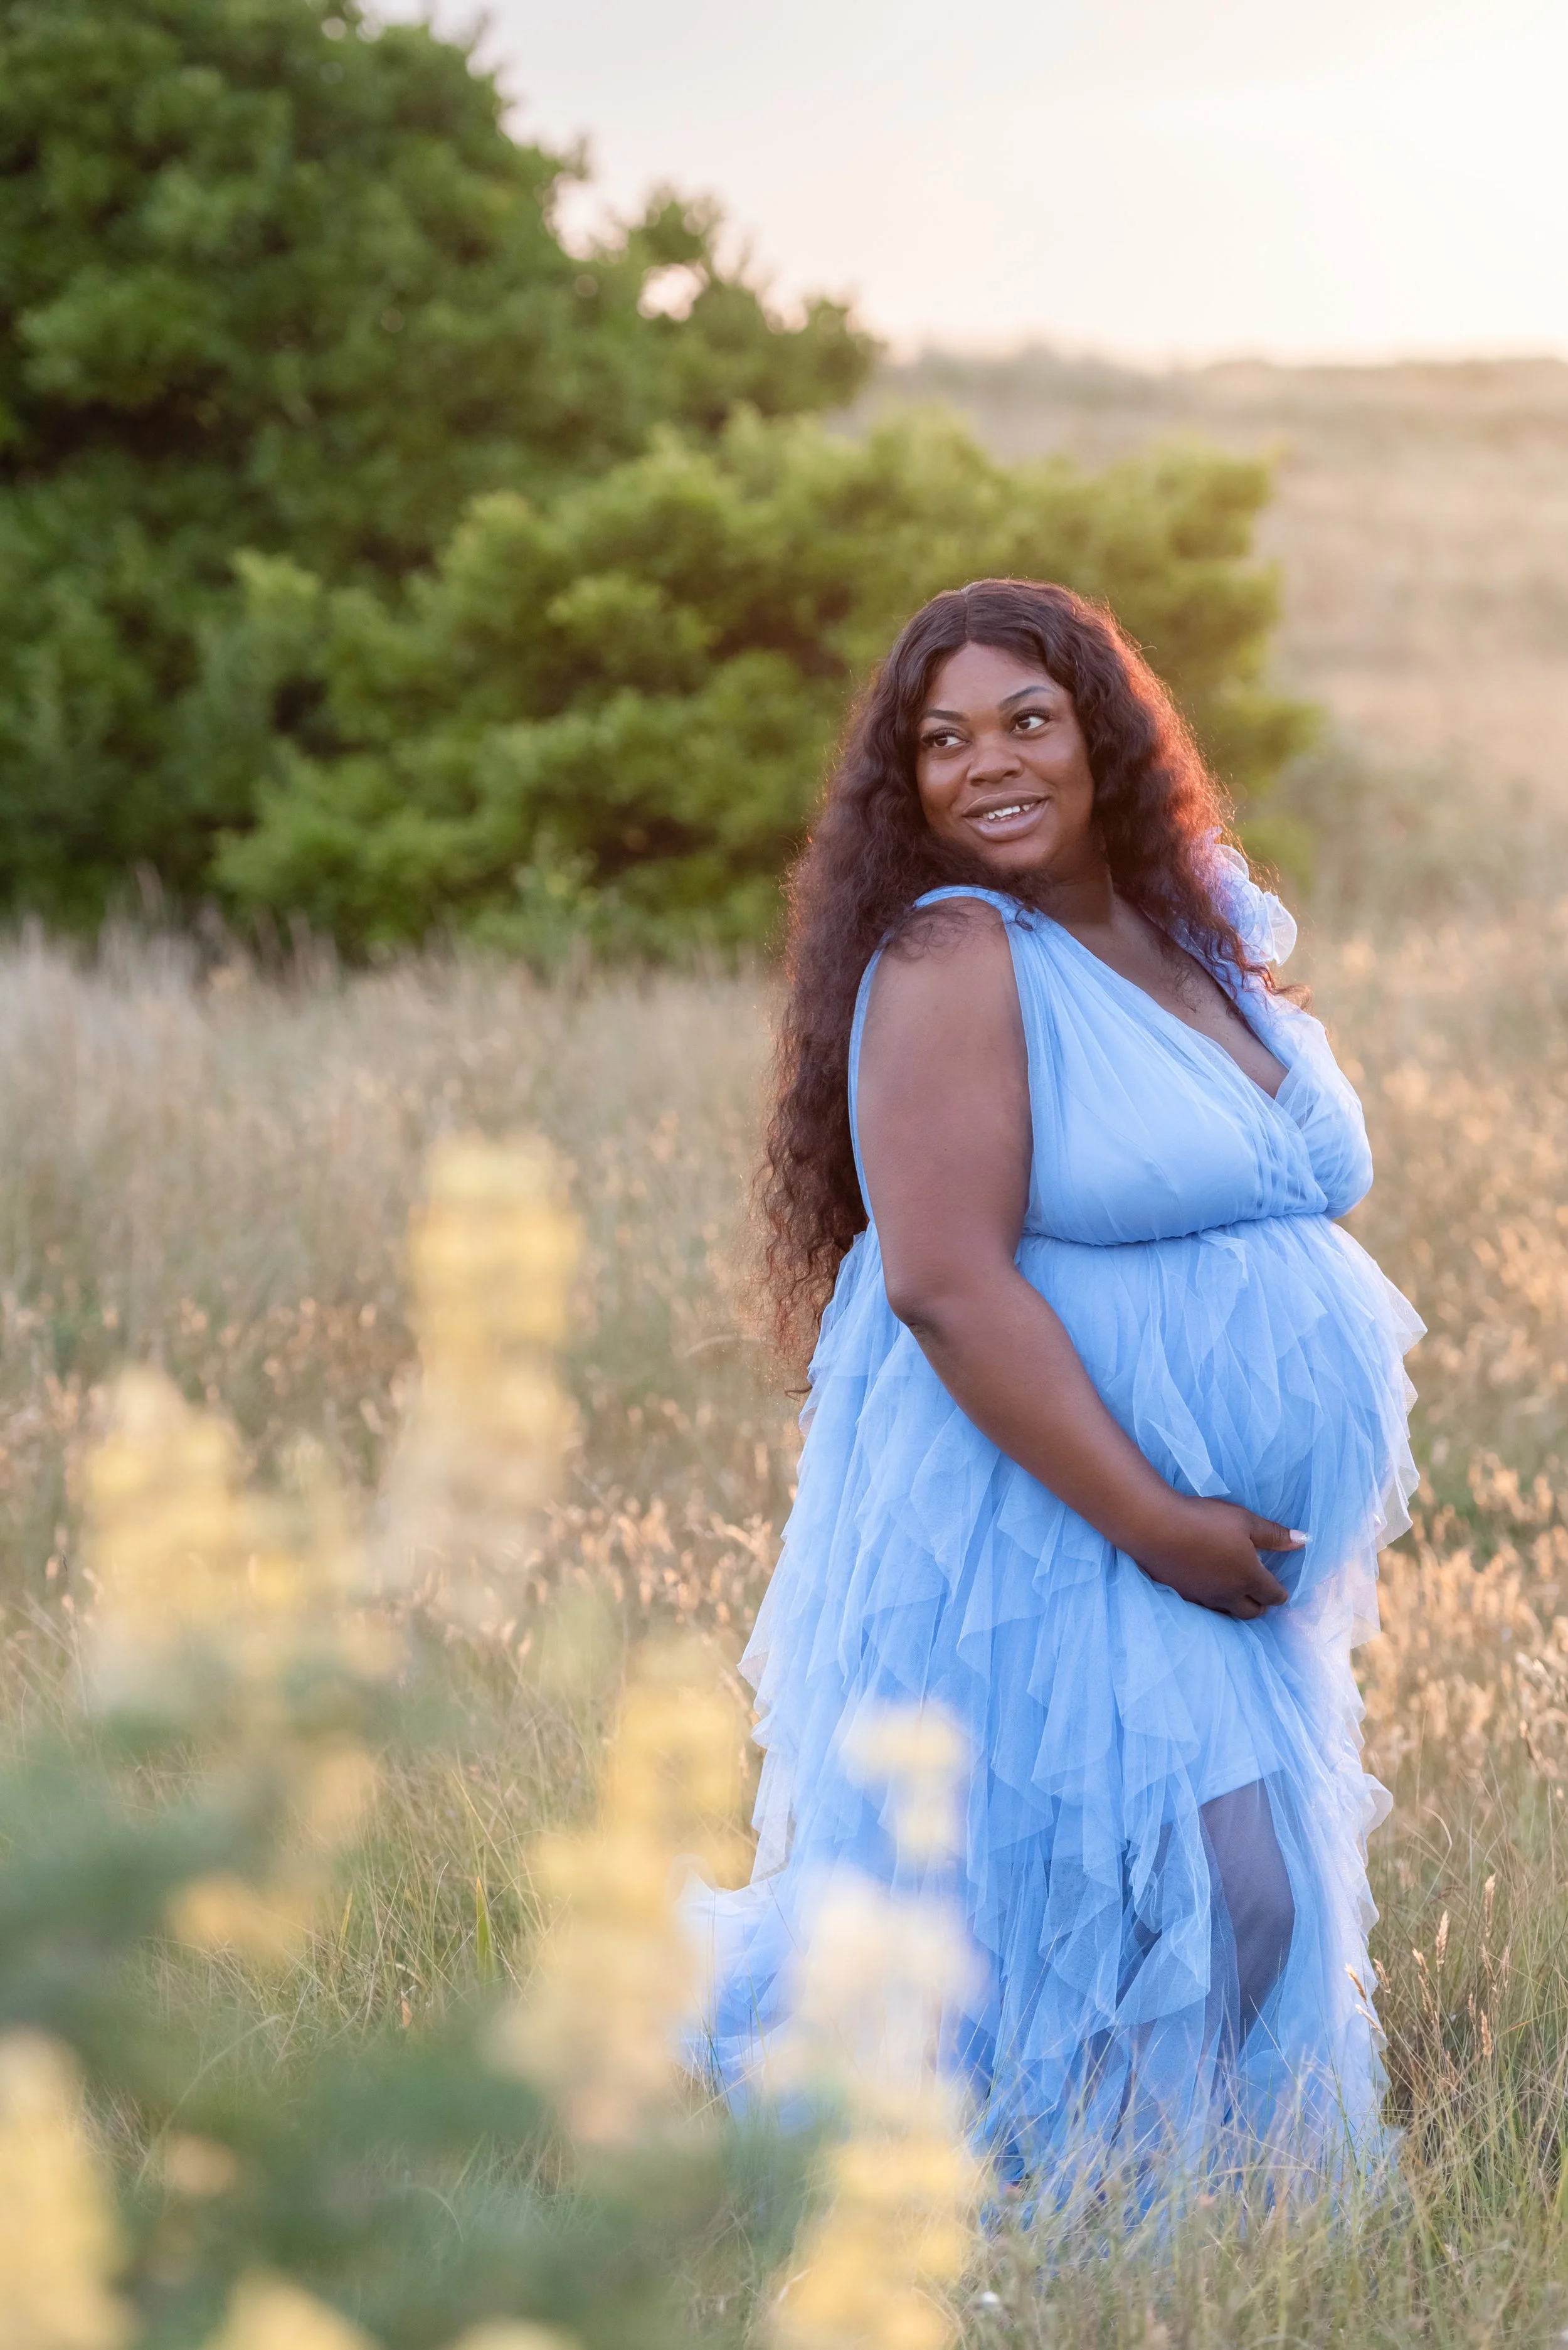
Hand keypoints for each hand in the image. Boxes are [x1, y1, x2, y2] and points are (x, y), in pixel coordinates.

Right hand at [1130, 1496, 1302, 1618]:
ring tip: (1235, 1591)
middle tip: (1261, 1595)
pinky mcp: (1181, 1594)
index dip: (1280, 1593)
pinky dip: (1212, 1599)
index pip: (1273, 1596)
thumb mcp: (1245, 1521)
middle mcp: (1228, 1594)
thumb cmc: (1205, 1520)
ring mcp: (1203, 1597)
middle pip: (1252, 1612)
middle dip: (1260, 1605)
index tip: (1281, 1589)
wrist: (1155, 1527)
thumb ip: (1275, 1535)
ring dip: (1236, 1604)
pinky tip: (1206, 1584)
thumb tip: (1304, 1541)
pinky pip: (1205, 1604)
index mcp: (1249, 1577)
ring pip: (1227, 1612)